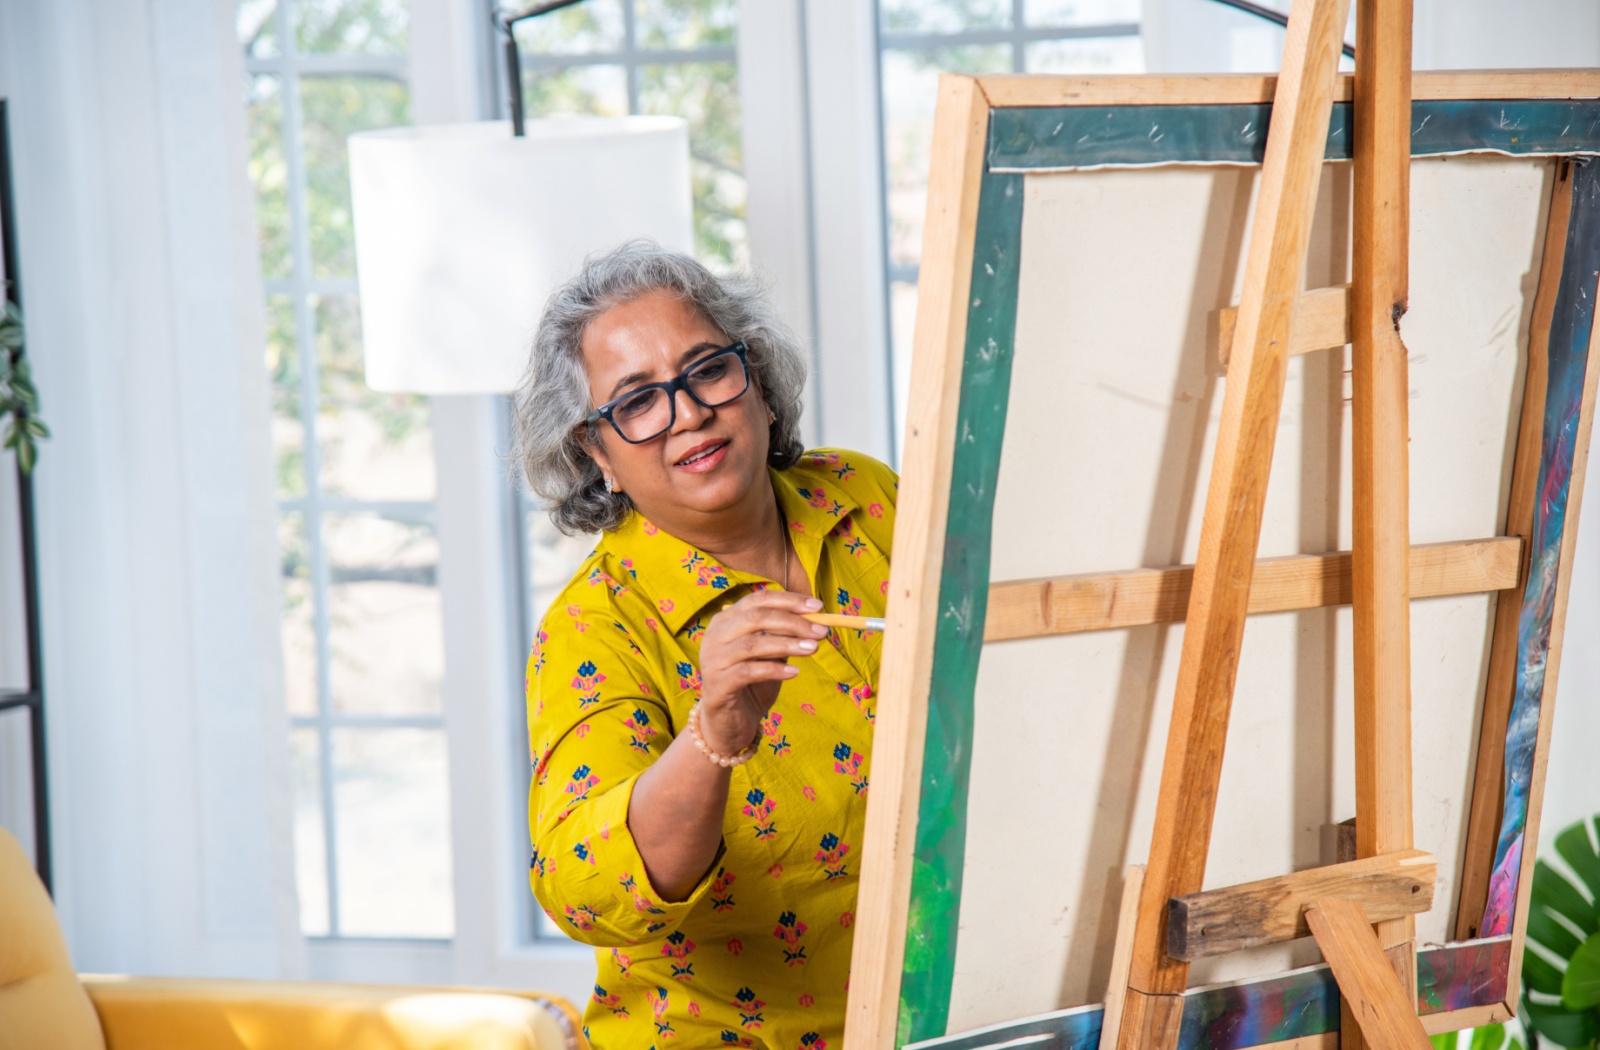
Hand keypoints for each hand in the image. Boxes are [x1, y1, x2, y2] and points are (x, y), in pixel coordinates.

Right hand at [696, 589, 826, 754]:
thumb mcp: (770, 655)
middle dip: (792, 622)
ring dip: (787, 644)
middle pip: (755, 617)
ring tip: (813, 649)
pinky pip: (748, 672)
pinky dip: (774, 670)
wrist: (729, 723)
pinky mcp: (717, 686)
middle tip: (821, 631)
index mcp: (726, 621)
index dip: (789, 601)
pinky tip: (794, 672)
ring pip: (752, 644)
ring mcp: (712, 661)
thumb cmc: (751, 684)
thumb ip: (784, 636)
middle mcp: (714, 636)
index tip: (817, 607)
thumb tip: (815, 621)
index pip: (758, 600)